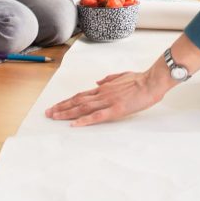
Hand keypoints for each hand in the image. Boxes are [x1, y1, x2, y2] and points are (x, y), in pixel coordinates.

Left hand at [44, 65, 172, 126]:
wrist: (151, 81)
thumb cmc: (140, 79)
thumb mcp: (121, 75)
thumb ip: (108, 79)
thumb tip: (97, 82)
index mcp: (104, 88)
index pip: (81, 95)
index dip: (67, 101)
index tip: (57, 105)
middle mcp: (102, 94)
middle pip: (77, 101)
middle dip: (61, 107)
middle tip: (48, 113)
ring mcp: (107, 101)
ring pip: (82, 108)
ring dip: (67, 113)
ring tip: (54, 117)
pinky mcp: (115, 109)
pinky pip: (96, 116)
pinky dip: (84, 120)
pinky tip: (75, 124)